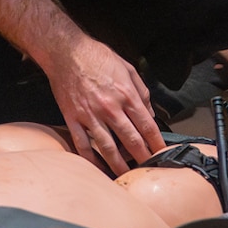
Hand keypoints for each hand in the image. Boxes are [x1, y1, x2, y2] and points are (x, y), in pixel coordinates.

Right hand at [37, 37, 165, 175]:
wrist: (66, 52)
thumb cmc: (96, 57)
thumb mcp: (127, 68)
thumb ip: (142, 91)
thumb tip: (150, 112)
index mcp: (126, 94)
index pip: (147, 125)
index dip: (156, 143)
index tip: (161, 153)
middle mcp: (110, 107)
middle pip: (131, 140)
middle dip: (143, 157)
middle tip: (149, 169)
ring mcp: (90, 115)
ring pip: (108, 148)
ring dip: (119, 164)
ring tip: (127, 175)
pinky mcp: (73, 118)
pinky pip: (82, 145)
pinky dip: (91, 160)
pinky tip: (98, 168)